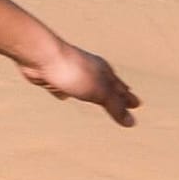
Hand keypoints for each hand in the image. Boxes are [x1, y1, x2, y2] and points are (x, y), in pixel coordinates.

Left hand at [16, 42, 140, 126]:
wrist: (42, 57)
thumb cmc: (73, 71)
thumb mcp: (99, 92)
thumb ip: (115, 107)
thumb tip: (132, 122)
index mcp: (104, 72)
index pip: (121, 89)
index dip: (128, 98)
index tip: (137, 104)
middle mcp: (90, 71)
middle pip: (107, 85)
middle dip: (116, 94)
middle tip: (125, 100)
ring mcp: (73, 74)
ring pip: (87, 87)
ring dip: (94, 93)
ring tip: (98, 99)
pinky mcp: (55, 78)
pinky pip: (65, 88)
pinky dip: (67, 93)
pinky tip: (64, 96)